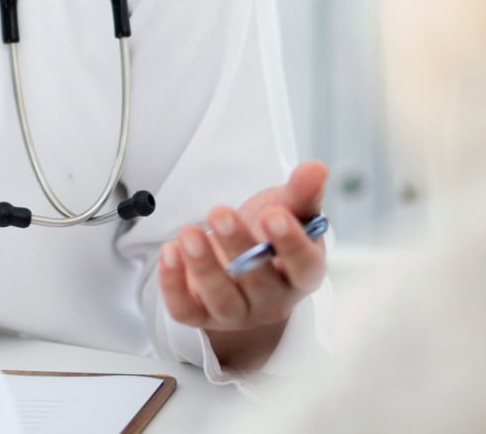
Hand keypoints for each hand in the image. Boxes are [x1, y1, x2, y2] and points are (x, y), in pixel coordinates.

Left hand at [156, 161, 327, 365]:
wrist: (236, 258)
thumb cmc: (266, 234)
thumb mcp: (287, 209)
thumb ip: (300, 192)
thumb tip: (316, 169)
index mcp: (302, 273)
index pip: (304, 267)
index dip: (291, 244)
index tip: (272, 214)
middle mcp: (273, 300)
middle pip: (260, 283)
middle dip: (238, 246)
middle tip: (219, 212)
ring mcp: (238, 313)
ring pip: (223, 300)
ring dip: (204, 267)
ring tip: (189, 231)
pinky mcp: (202, 315)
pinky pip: (186, 310)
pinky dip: (173, 284)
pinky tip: (169, 251)